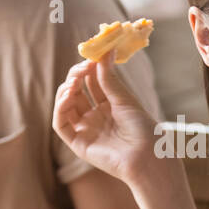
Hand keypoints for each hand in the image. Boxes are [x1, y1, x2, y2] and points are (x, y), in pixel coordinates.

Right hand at [52, 51, 158, 185]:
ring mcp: (86, 130)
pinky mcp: (78, 144)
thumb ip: (109, 78)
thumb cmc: (143, 129)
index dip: (88, 70)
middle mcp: (95, 118)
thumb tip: (105, 51)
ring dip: (66, 90)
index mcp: (109, 106)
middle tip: (82, 67)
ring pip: (65, 107)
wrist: (148, 157)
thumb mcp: (124, 99)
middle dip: (76, 77)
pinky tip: (68, 96)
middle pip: (76, 93)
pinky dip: (60, 109)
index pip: (91, 83)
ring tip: (75, 80)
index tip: (91, 57)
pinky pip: (61, 125)